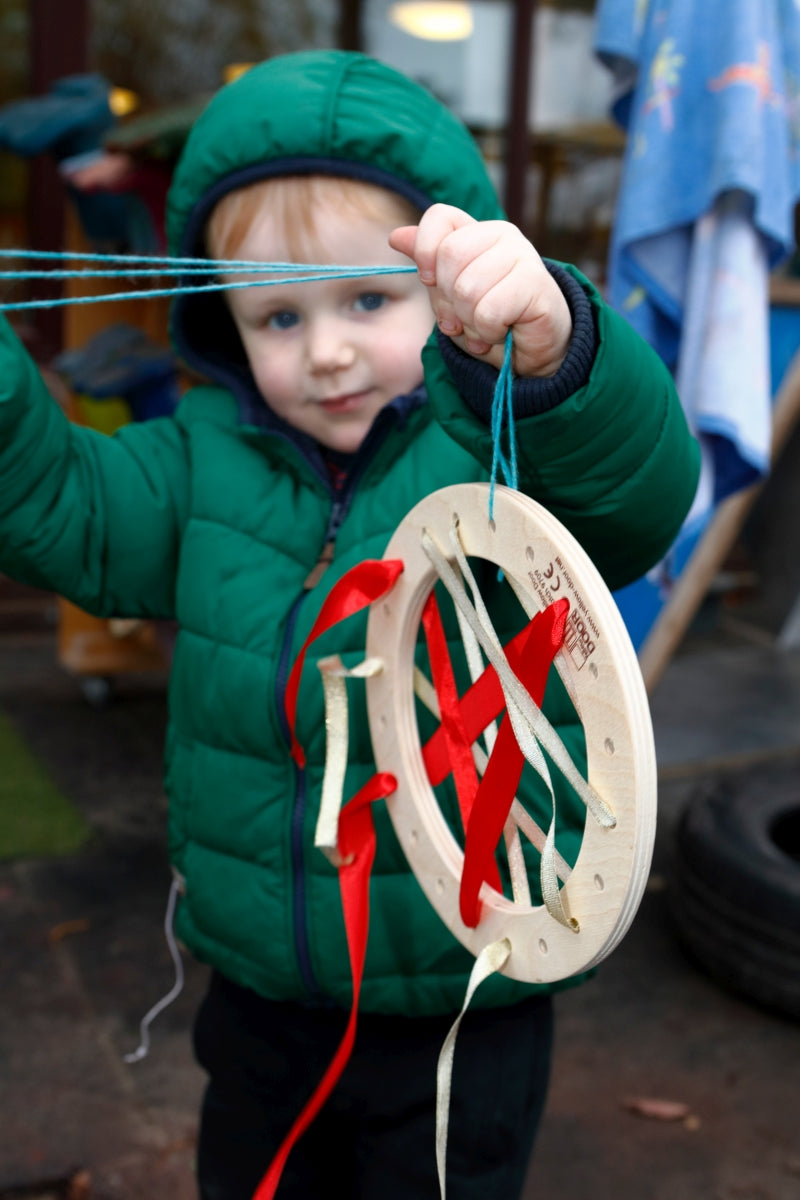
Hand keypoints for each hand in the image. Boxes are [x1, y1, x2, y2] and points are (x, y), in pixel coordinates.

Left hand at [389, 203, 571, 376]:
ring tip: (485, 326)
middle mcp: (501, 234)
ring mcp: (522, 254)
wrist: (530, 350)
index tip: (428, 279)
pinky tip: (500, 332)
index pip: (439, 217)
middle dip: (448, 298)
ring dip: (469, 320)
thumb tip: (396, 237)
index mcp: (476, 231)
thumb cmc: (488, 319)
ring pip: (467, 289)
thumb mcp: (448, 293)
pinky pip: (489, 311)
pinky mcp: (536, 282)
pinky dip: (488, 331)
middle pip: (449, 256)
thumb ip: (427, 264)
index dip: (425, 250)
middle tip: (464, 315)